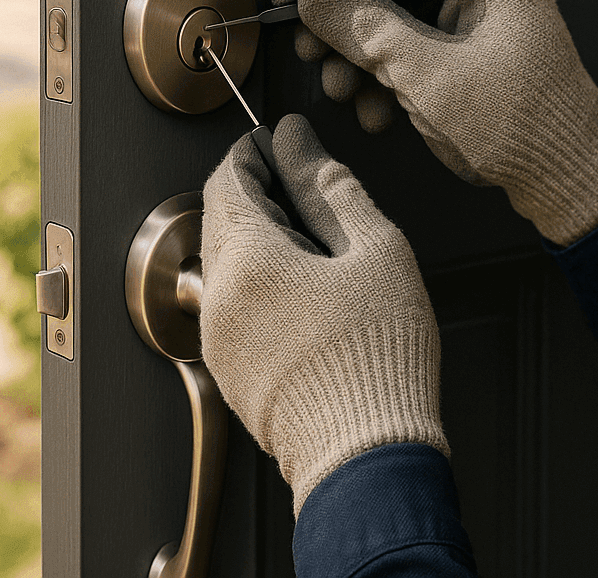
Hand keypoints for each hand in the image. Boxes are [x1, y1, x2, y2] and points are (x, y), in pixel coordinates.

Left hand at [200, 114, 446, 514]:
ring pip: (223, 264)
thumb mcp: (375, 250)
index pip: (227, 178)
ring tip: (314, 246)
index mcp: (249, 259)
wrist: (365, 455)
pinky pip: (230, 307)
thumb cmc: (379, 356)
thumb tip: (299, 142)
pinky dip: (256, 284)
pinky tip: (304, 294)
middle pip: (218, 219)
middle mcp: (219, 297)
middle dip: (253, 193)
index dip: (253, 152)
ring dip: (255, 240)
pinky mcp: (230, 373)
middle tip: (302, 188)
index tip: (279, 144)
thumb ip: (332, 186)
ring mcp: (218, 340)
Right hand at [272, 0, 597, 244]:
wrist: (568, 174)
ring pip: (384, 2)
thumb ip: (367, 29)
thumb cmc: (531, 126)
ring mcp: (469, 2)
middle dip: (337, 8)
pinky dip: (377, 68)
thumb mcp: (432, 78)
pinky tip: (372, 107)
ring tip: (340, 87)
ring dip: (353, 47)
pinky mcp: (460, 37)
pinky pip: (401, 35)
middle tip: (307, 44)